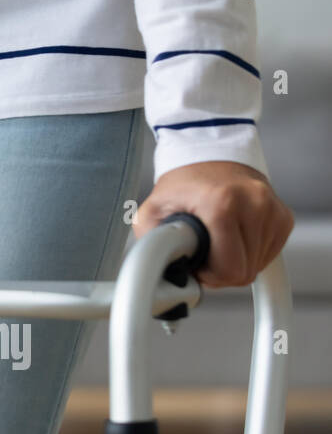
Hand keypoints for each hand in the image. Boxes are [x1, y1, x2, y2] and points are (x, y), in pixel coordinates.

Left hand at [134, 161, 293, 287]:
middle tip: (203, 252)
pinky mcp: (283, 217)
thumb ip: (150, 244)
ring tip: (217, 239)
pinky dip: (249, 253)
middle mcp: (254, 204)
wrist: (208, 157)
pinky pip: (268, 255)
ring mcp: (272, 210)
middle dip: (221, 271)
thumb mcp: (152, 211)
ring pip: (258, 266)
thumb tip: (160, 276)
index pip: (230, 270)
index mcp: (222, 203)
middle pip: (245, 273)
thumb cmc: (181, 186)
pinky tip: (233, 236)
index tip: (195, 261)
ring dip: (235, 261)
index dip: (208, 275)